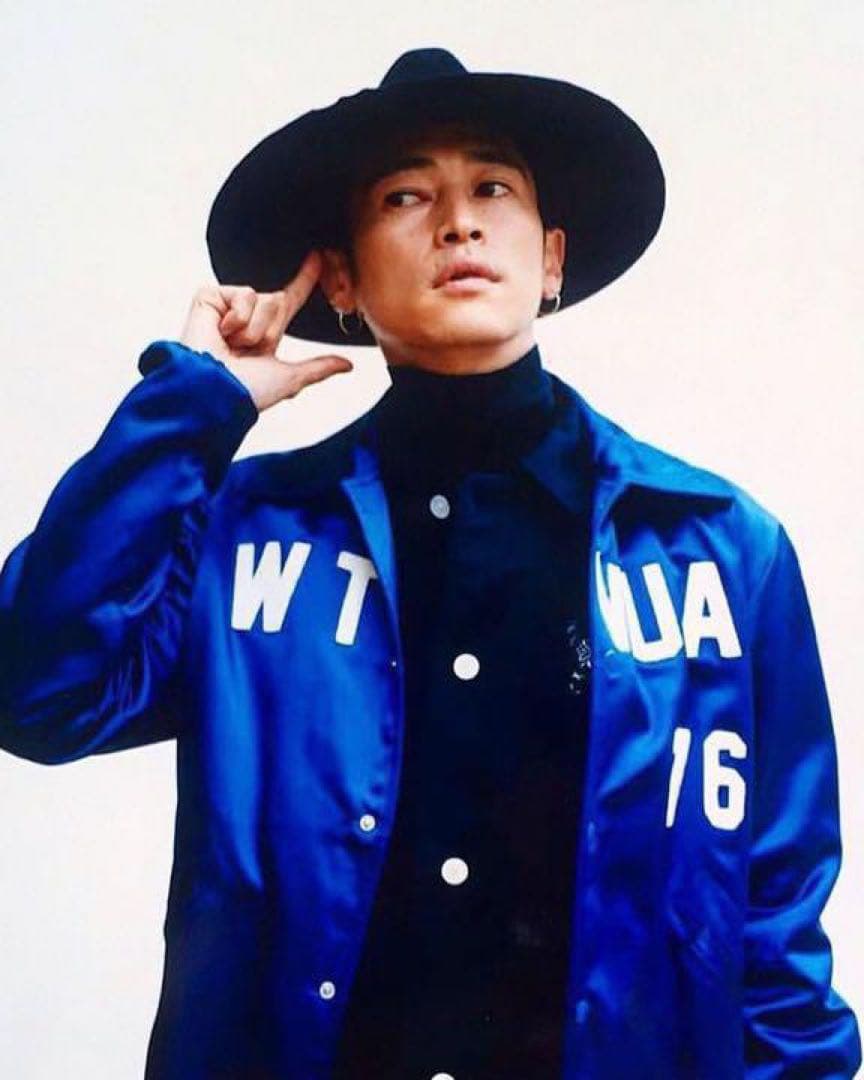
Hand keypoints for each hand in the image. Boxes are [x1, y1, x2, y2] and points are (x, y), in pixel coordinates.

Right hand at [179, 251, 352, 412]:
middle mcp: (248, 319)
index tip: (319, 257)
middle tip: (248, 352)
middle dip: (271, 330)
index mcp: (265, 336)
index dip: (304, 281)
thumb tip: (347, 365)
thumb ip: (318, 368)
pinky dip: (238, 318)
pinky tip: (221, 334)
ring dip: (255, 329)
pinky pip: (244, 295)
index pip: (289, 302)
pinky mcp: (210, 298)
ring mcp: (228, 307)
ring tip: (233, 346)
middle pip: (280, 301)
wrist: (215, 391)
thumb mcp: (290, 379)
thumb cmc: (247, 392)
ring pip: (265, 298)